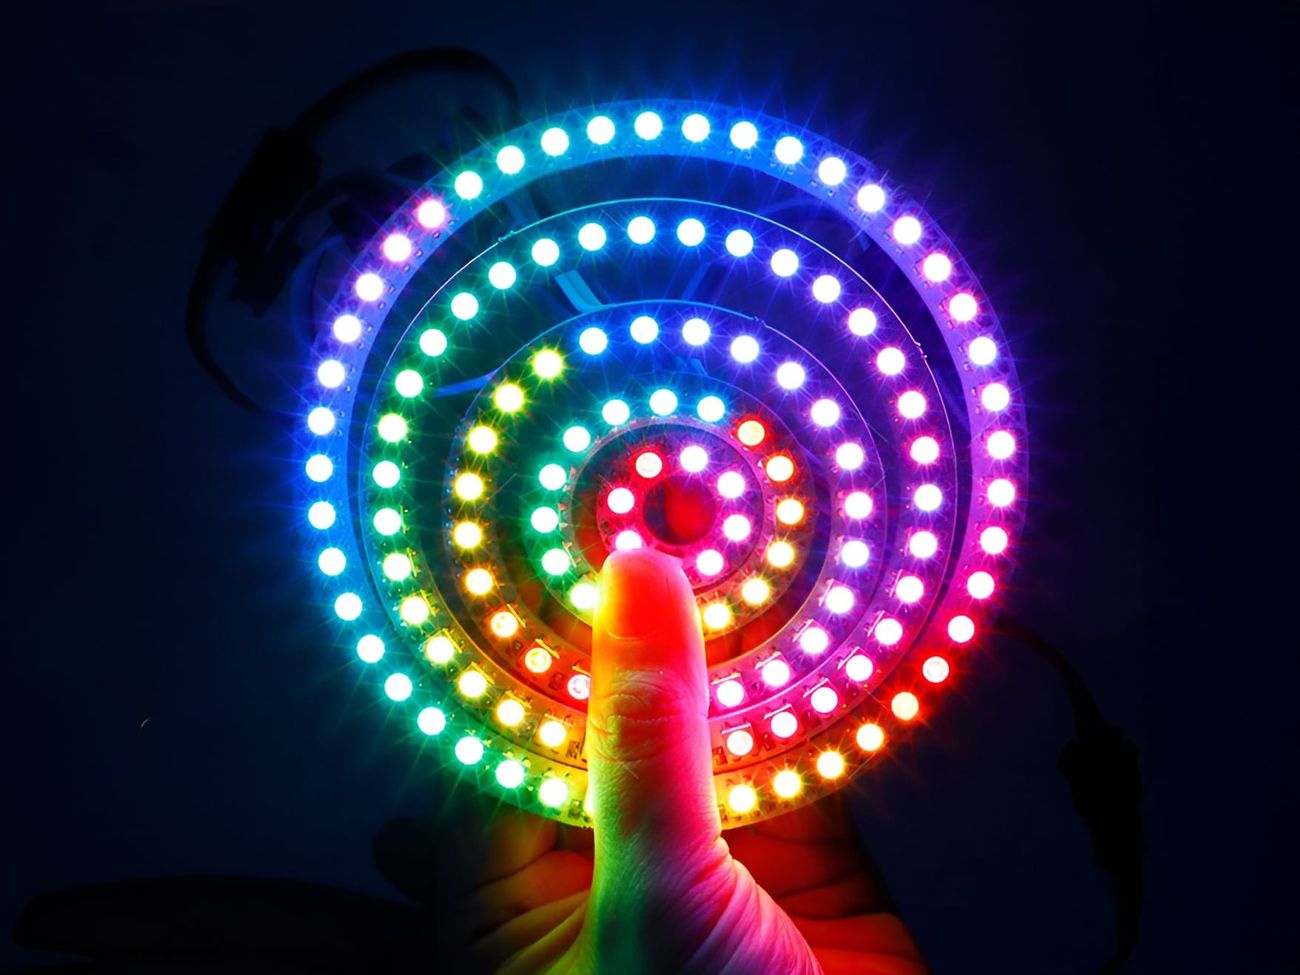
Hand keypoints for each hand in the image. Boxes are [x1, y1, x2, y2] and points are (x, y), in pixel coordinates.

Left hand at [435, 548, 926, 973]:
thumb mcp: (646, 897)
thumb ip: (641, 738)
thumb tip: (632, 578)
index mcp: (510, 886)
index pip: (492, 719)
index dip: (514, 617)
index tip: (534, 519)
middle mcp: (600, 854)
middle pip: (604, 702)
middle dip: (629, 607)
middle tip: (636, 487)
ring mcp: (704, 846)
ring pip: (707, 714)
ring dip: (726, 630)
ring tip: (720, 514)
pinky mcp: (801, 849)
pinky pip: (800, 742)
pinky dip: (813, 682)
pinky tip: (815, 603)